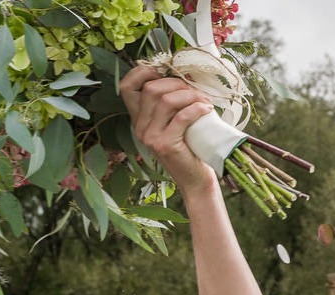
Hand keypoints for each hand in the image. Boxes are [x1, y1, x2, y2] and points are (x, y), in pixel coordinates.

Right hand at [120, 67, 217, 196]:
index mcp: (139, 120)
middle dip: (177, 83)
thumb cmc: (190, 150)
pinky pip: (181, 117)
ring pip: (165, 100)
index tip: (166, 72)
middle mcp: (140, 127)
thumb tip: (185, 76)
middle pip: (151, 89)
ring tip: (204, 100)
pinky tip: (207, 109)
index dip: (143, 72)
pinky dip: (196, 109)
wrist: (196, 181)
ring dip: (189, 95)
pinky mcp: (164, 145)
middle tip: (196, 91)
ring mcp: (150, 137)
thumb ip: (170, 106)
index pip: (127, 87)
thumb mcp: (175, 125)